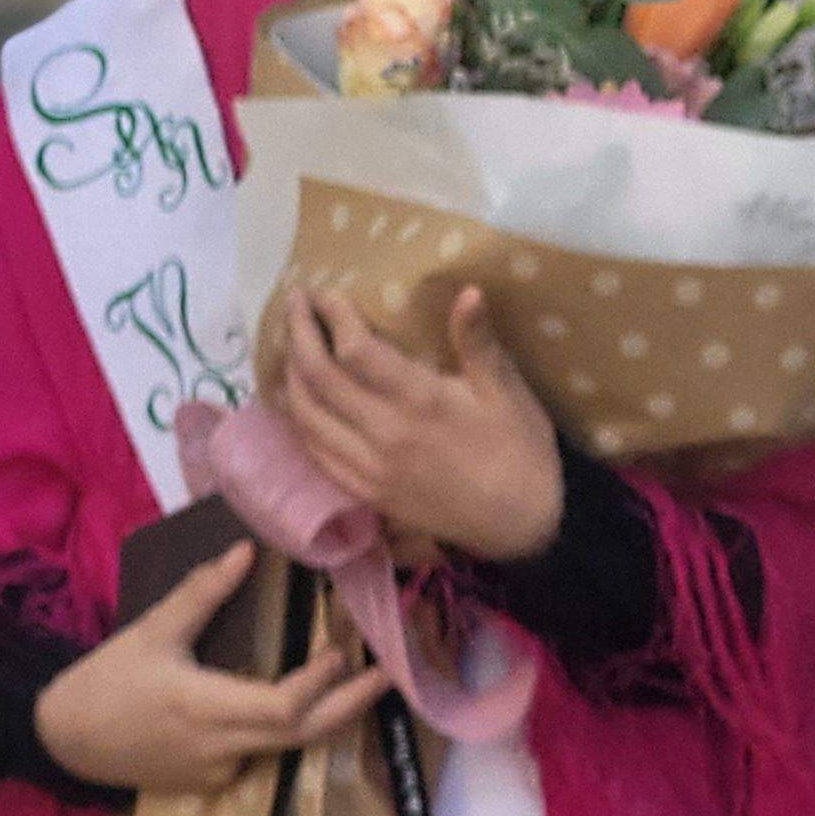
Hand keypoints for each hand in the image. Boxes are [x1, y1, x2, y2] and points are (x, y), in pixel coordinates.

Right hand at [33, 544, 389, 791]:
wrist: (65, 739)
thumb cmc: (107, 679)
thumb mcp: (153, 630)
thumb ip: (202, 592)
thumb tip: (247, 551)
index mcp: (205, 707)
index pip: (283, 708)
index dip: (321, 685)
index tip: (344, 652)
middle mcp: (220, 748)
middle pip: (303, 736)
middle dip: (351, 706)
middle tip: (387, 677)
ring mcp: (218, 772)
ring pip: (285, 749)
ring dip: (322, 717)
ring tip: (352, 682)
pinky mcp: (210, 782)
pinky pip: (258, 755)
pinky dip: (281, 729)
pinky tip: (293, 702)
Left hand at [282, 287, 564, 564]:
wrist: (524, 525)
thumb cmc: (520, 449)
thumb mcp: (506, 390)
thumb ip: (477, 341)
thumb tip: (467, 290)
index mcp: (419, 402)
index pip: (355, 351)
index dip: (333, 317)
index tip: (325, 292)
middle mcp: (384, 435)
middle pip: (318, 379)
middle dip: (298, 335)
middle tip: (293, 303)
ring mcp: (369, 469)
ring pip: (307, 417)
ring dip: (290, 376)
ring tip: (291, 345)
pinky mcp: (367, 494)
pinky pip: (316, 454)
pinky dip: (300, 421)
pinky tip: (300, 402)